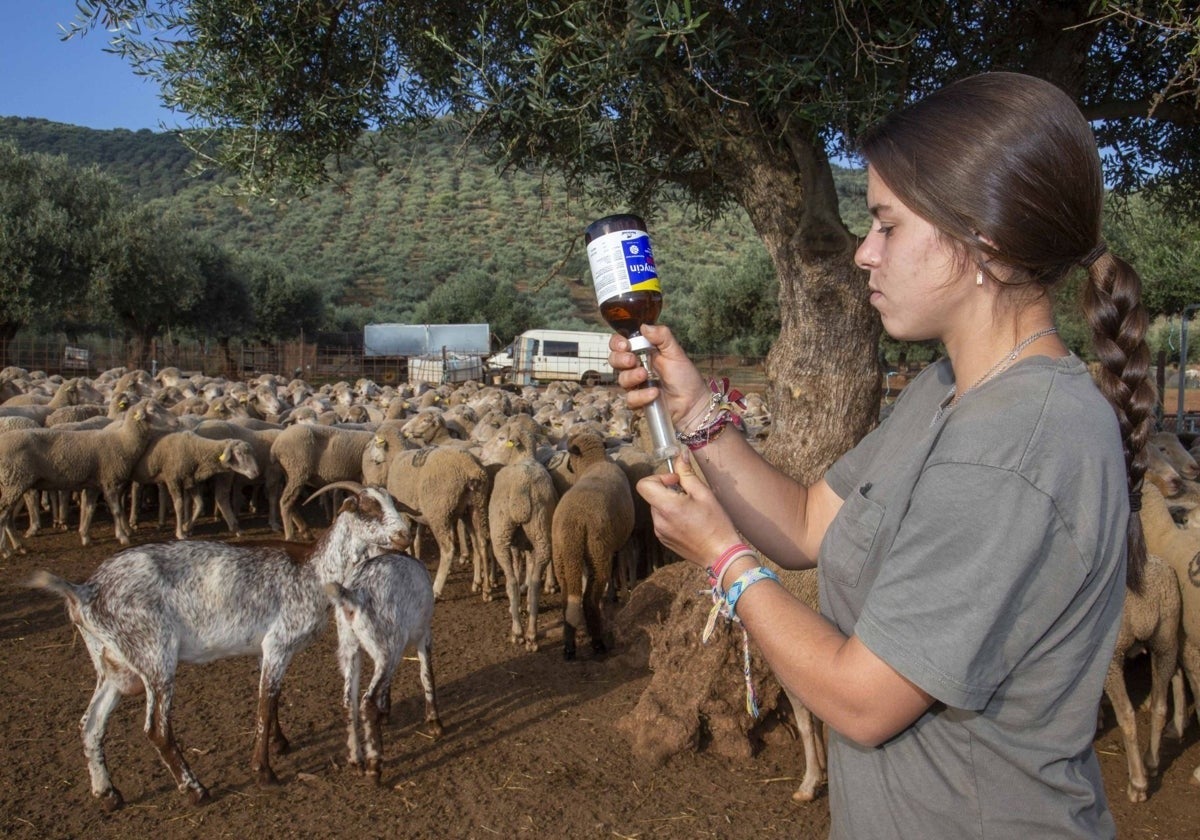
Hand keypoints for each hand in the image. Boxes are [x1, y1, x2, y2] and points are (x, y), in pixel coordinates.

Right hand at [608, 324, 709, 425]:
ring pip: (620, 379)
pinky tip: (654, 393)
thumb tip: (644, 326)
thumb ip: (662, 336)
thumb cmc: (685, 377)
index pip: (620, 344)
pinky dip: (641, 396)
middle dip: (620, 359)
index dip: (617, 343)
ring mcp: (636, 385)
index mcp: (643, 352)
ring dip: (631, 376)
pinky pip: (630, 398)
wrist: (693, 402)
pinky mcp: (638, 401)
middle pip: (614, 360)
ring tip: (645, 375)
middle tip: (632, 360)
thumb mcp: (675, 353)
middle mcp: (636, 367)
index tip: (625, 345)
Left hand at [635, 449, 739, 568]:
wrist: (720, 555)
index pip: (643, 485)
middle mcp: (658, 520)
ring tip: (692, 511)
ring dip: (671, 504)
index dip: (658, 478)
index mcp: (667, 507)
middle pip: (653, 495)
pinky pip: (662, 521)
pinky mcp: (664, 540)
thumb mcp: (704, 494)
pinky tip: (690, 522)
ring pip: (658, 508)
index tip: (675, 482)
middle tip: (690, 496)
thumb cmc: (716, 524)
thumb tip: (680, 455)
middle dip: (668, 491)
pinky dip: (672, 517)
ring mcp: (659, 532)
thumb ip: (687, 473)